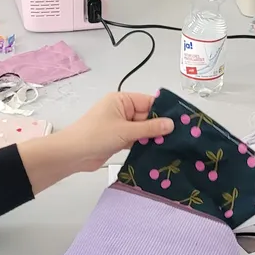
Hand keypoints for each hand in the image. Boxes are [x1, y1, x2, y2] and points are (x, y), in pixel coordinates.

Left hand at [18, 93, 174, 193]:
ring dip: (153, 137)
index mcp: (121, 100)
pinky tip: (159, 151)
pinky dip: (145, 145)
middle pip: (147, 116)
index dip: (164, 111)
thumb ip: (150, 128)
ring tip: (174, 145)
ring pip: (142, 129)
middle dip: (160, 126)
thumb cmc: (95, 135)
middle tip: (182, 136)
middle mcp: (121, 110)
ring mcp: (120, 125)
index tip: (182, 120)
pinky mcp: (118, 139)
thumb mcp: (125, 131)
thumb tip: (171, 124)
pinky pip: (136, 139)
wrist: (72, 154)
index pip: (149, 102)